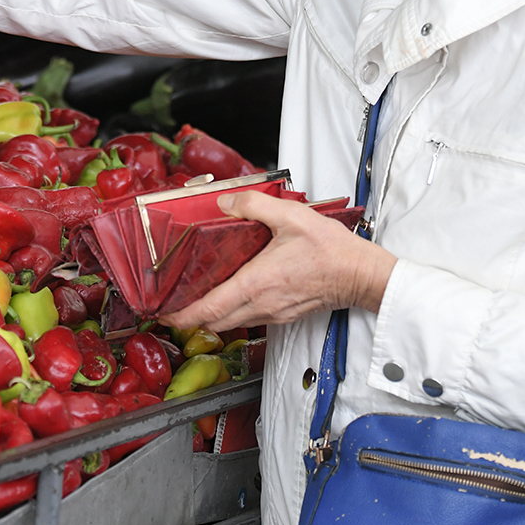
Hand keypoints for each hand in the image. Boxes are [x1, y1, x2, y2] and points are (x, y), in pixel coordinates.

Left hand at [160, 191, 396, 330]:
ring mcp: (274, 313)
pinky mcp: (285, 314)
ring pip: (232, 322)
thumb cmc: (331, 250)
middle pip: (215, 322)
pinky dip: (233, 312)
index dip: (182, 315)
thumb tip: (226, 202)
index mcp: (256, 283)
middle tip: (172, 306)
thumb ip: (254, 205)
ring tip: (196, 300)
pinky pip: (250, 318)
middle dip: (190, 318)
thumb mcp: (290, 216)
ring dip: (211, 316)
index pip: (209, 309)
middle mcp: (262, 304)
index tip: (164, 313)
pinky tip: (232, 294)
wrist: (360, 275)